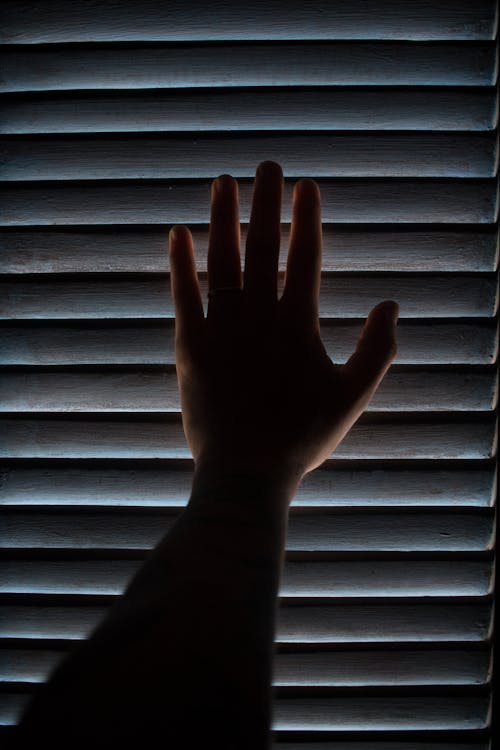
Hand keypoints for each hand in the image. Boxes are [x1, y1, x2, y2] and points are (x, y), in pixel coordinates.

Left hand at [169, 160, 398, 484]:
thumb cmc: (303, 438)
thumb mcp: (353, 396)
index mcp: (299, 324)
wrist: (246, 471)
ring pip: (222, 261)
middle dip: (266, 202)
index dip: (307, 218)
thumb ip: (377, 349)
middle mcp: (259, 316)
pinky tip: (176, 233)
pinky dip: (179, 263)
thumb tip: (392, 303)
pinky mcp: (190, 346)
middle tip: (268, 165)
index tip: (306, 185)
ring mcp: (221, 328)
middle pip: (263, 246)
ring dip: (223, 219)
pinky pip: (183, 295)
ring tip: (222, 183)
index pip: (305, 257)